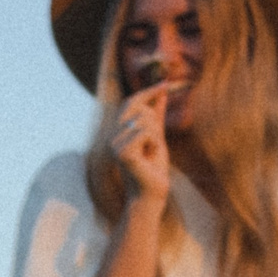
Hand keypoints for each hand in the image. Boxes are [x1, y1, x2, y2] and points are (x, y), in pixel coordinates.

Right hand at [110, 83, 171, 204]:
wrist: (151, 193)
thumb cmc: (153, 167)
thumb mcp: (157, 135)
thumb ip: (157, 114)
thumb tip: (162, 91)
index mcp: (117, 132)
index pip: (129, 102)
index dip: (147, 91)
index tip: (166, 83)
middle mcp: (112, 137)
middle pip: (138, 108)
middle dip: (154, 119)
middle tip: (155, 140)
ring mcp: (115, 145)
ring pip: (144, 120)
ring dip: (156, 135)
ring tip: (151, 152)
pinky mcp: (123, 153)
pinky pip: (146, 132)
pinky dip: (154, 142)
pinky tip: (149, 156)